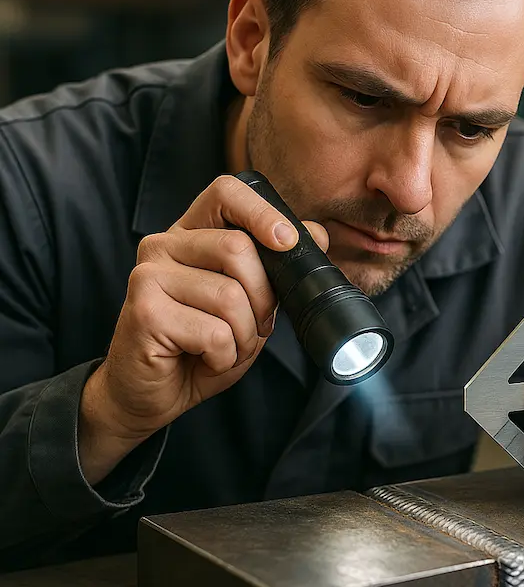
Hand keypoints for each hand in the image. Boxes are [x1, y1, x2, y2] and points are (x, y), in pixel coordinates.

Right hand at [79, 175, 328, 483]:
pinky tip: (205, 359)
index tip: (287, 242)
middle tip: (252, 326)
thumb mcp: (251, 304)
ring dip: (243, 336)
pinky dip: (224, 356)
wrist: (154, 394)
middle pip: (237, 248)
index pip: (226, 193)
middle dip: (262, 299)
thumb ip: (275, 268)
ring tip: (224, 348)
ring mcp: (148, 275)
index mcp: (191, 235)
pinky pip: (214, 332)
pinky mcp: (144, 310)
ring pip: (230, 296)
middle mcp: (163, 245)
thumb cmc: (202, 346)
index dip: (262, 213)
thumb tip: (316, 234)